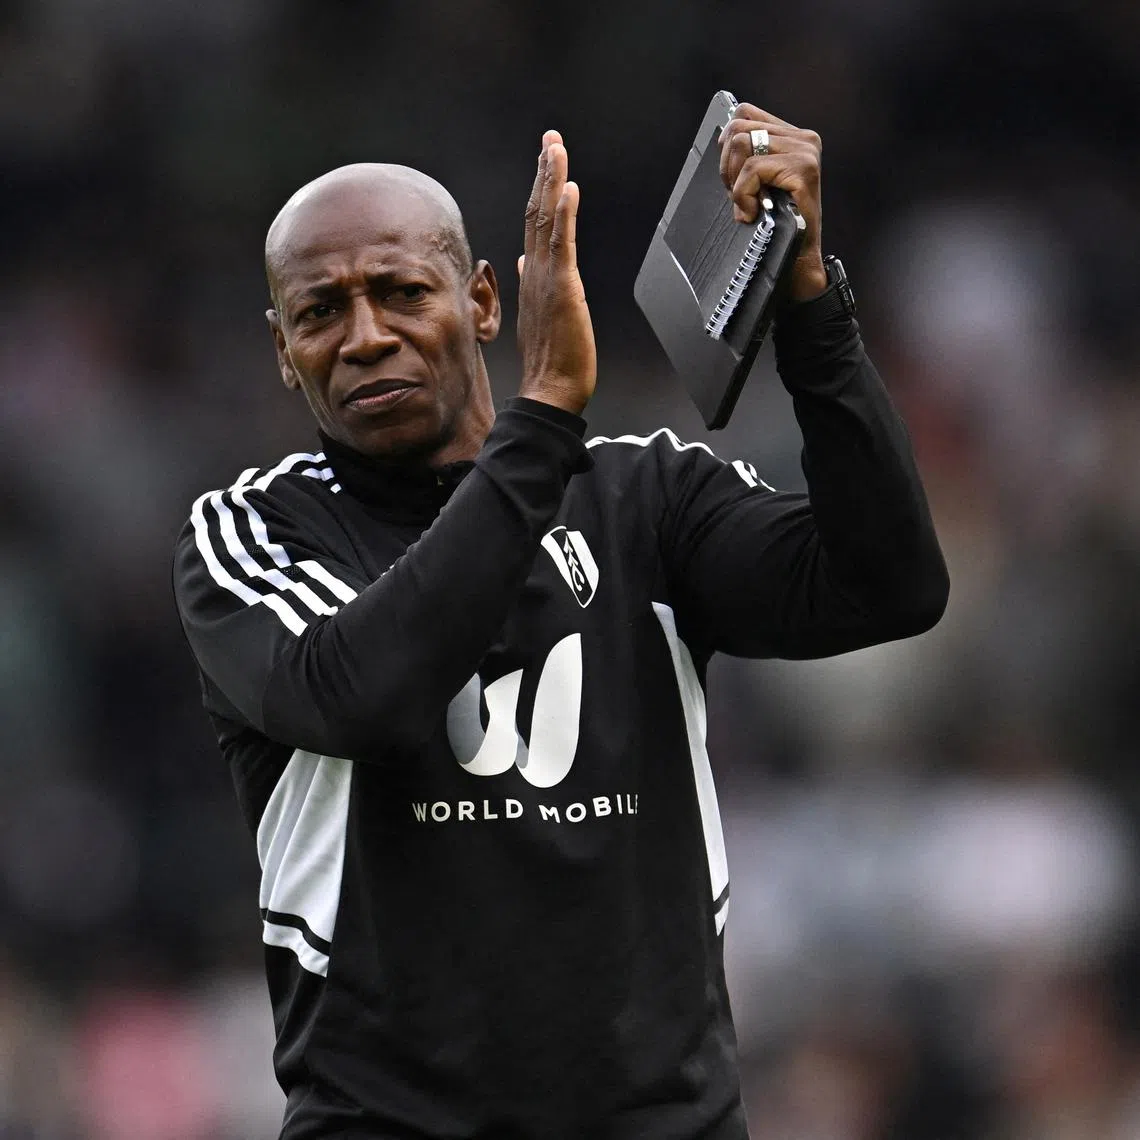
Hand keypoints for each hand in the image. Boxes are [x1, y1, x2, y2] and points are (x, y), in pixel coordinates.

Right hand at [516, 130, 596, 415]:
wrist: (549, 392)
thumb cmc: (551, 363)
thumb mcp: (542, 315)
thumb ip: (536, 284)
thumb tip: (527, 260)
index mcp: (533, 277)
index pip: (535, 226)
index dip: (540, 191)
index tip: (545, 163)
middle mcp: (535, 272)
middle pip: (537, 212)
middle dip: (544, 172)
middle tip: (550, 139)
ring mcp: (546, 279)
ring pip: (546, 220)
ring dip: (552, 180)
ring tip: (555, 148)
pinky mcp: (562, 289)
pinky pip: (561, 244)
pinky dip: (563, 214)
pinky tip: (567, 188)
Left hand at [719, 105, 826, 300]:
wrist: (797, 261)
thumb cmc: (776, 225)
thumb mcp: (759, 185)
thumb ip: (747, 158)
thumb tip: (723, 138)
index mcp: (793, 136)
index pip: (744, 113)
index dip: (727, 143)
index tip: (732, 176)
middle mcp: (804, 138)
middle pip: (739, 126)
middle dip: (727, 164)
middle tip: (738, 195)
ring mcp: (805, 151)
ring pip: (742, 144)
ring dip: (735, 180)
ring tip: (747, 204)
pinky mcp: (803, 169)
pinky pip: (752, 170)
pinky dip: (743, 194)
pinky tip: (753, 211)